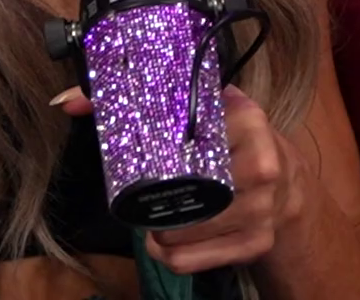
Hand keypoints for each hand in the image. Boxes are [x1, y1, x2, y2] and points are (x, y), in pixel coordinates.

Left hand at [53, 84, 304, 272]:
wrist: (290, 181)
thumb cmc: (233, 139)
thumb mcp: (203, 108)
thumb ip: (139, 100)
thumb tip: (69, 102)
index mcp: (247, 120)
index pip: (197, 132)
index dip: (159, 148)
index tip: (140, 156)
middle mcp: (262, 164)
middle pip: (195, 190)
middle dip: (157, 202)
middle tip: (137, 202)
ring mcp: (264, 208)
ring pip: (194, 231)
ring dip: (162, 235)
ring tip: (148, 228)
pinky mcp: (257, 243)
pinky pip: (202, 258)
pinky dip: (176, 257)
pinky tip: (165, 247)